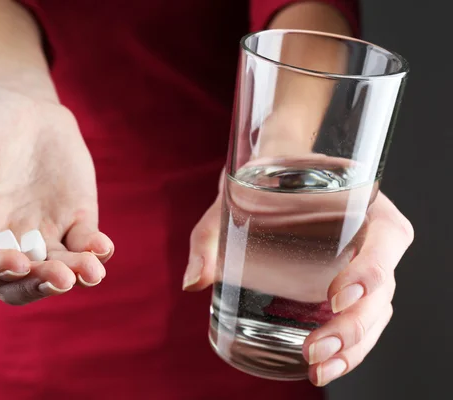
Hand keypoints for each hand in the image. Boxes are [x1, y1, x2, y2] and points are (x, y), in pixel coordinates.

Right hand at [0, 83, 113, 304]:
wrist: (20, 99)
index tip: (16, 260)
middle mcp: (6, 238)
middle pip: (19, 283)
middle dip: (39, 284)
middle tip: (61, 276)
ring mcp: (43, 231)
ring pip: (57, 270)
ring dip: (74, 274)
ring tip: (91, 269)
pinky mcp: (75, 218)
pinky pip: (85, 245)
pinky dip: (95, 251)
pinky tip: (102, 246)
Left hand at [184, 182, 412, 385]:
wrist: (270, 180)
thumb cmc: (259, 185)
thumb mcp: (233, 200)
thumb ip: (209, 237)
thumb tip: (193, 281)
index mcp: (360, 202)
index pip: (387, 236)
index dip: (371, 269)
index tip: (336, 296)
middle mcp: (371, 235)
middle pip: (382, 288)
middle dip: (353, 327)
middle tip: (313, 349)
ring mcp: (363, 264)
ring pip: (377, 312)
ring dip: (354, 347)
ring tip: (318, 369)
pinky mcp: (350, 287)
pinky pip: (364, 320)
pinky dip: (350, 348)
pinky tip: (324, 366)